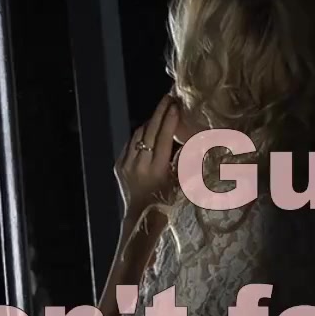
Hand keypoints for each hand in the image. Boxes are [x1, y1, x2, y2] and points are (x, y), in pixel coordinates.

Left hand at [114, 95, 184, 210]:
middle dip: (159, 112)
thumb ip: (186, 163)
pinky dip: (140, 136)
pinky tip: (148, 131)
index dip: (169, 120)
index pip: (163, 138)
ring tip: (161, 113)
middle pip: (149, 131)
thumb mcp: (182, 185)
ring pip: (138, 135)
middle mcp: (139, 165)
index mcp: (157, 170)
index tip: (175, 105)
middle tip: (168, 98)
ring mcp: (126, 164)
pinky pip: (130, 144)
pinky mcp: (119, 165)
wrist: (141, 218)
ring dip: (150, 122)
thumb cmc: (167, 203)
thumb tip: (196, 143)